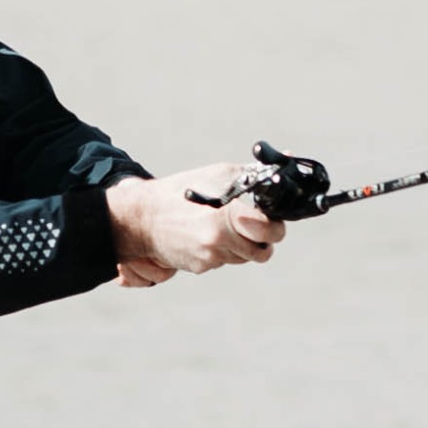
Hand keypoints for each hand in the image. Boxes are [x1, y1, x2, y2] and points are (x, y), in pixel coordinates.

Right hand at [110, 167, 288, 283]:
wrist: (142, 217)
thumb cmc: (181, 191)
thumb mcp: (218, 174)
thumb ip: (253, 174)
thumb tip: (285, 160)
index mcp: (227, 215)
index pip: (270, 230)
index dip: (274, 225)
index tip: (269, 217)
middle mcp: (220, 240)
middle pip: (263, 251)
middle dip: (263, 239)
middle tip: (254, 225)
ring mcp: (210, 257)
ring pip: (243, 258)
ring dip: (242, 245)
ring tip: (226, 226)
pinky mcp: (201, 267)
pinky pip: (223, 261)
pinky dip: (221, 250)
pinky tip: (207, 234)